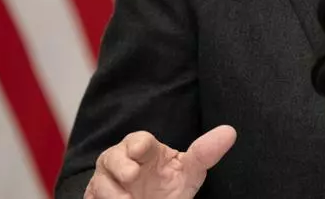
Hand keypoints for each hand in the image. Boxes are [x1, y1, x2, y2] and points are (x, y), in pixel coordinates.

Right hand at [84, 125, 237, 198]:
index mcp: (144, 150)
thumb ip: (204, 154)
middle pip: (111, 157)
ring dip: (113, 193)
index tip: (141, 151)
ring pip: (99, 184)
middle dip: (119, 165)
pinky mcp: (94, 198)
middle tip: (133, 176)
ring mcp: (104, 183)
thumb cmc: (167, 185)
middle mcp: (120, 162)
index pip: (138, 140)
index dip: (139, 145)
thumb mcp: (188, 172)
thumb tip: (230, 132)